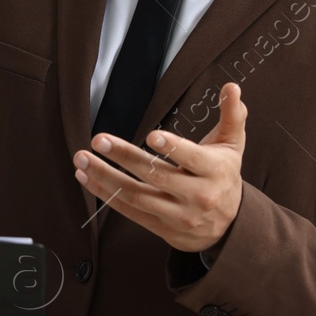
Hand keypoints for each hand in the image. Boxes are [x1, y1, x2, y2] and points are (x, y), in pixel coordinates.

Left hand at [75, 81, 246, 251]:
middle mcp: (197, 196)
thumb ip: (232, 115)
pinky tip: (85, 177)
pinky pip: (128, 211)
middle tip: (99, 140)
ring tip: (82, 159)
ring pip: (136, 196)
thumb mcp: (233, 145)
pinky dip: (104, 194)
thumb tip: (231, 87)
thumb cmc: (224, 175)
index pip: (193, 159)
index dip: (173, 148)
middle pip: (157, 176)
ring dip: (105, 177)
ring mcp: (178, 215)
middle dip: (125, 156)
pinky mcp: (161, 227)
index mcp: (215, 171)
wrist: (229, 225)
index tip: (151, 135)